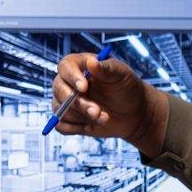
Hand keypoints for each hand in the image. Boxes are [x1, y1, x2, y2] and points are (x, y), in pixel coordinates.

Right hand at [49, 52, 168, 159]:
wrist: (132, 111)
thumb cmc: (126, 87)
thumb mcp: (121, 74)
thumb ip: (106, 68)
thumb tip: (91, 62)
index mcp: (78, 65)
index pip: (65, 67)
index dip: (72, 77)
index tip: (84, 87)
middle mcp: (68, 82)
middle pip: (60, 90)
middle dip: (79, 103)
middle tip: (97, 111)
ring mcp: (66, 101)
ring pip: (62, 110)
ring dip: (83, 117)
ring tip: (105, 118)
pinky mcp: (68, 119)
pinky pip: (61, 126)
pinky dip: (76, 128)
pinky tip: (92, 127)